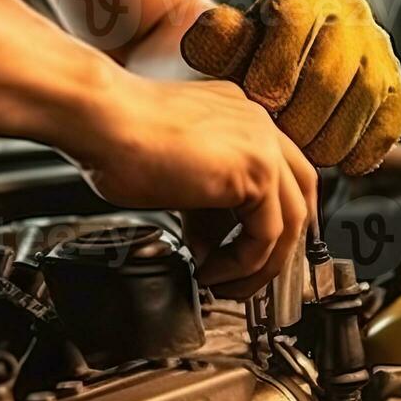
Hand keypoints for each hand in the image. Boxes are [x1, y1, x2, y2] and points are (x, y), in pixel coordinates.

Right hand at [68, 76, 317, 298]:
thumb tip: (208, 245)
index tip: (250, 250)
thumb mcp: (172, 175)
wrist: (100, 119)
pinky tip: (212, 272)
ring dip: (262, 264)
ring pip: (292, 220)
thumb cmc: (115, 136)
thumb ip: (202, 208)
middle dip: (281, 245)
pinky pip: (269, 234)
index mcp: (239, 115)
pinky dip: (244, 264)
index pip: (279, 173)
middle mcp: (257, 123)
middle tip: (252, 276)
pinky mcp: (256, 170)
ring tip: (227, 285)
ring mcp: (262, 143)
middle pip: (300, 194)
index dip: (271, 218)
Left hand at [180, 0, 400, 174]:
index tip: (259, 101)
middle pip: (331, 72)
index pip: (295, 25)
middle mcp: (350, 14)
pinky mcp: (396, 85)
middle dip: (300, 116)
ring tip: (304, 151)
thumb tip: (212, 38)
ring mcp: (378, 50)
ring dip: (331, 138)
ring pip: (364, 99)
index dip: (274, 71)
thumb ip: (218, 39)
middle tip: (280, 137)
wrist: (288, 61)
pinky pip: (391, 121)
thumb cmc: (256, 55)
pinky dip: (366, 149)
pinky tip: (342, 162)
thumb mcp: (229, 42)